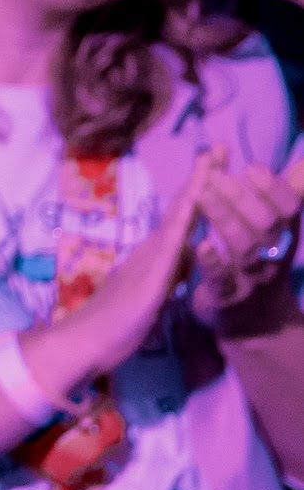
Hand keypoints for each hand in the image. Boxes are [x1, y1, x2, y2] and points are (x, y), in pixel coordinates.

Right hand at [48, 156, 210, 387]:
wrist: (83, 342)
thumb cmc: (112, 325)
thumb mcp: (151, 294)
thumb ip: (169, 271)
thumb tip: (191, 252)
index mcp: (154, 255)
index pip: (182, 218)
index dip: (199, 191)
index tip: (214, 164)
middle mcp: (153, 249)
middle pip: (182, 207)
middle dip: (202, 177)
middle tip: (220, 146)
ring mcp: (151, 259)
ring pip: (178, 218)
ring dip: (196, 189)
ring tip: (212, 160)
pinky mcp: (151, 276)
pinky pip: (172, 244)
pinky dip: (184, 220)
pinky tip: (196, 203)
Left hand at [187, 149, 301, 333]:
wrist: (255, 323)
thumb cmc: (262, 261)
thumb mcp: (280, 231)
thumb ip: (288, 195)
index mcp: (285, 235)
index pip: (289, 209)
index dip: (273, 187)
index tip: (251, 166)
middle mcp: (272, 254)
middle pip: (264, 224)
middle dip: (242, 197)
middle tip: (215, 175)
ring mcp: (250, 276)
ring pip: (242, 247)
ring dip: (223, 218)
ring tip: (203, 194)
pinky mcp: (226, 295)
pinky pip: (221, 279)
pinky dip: (212, 261)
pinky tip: (200, 245)